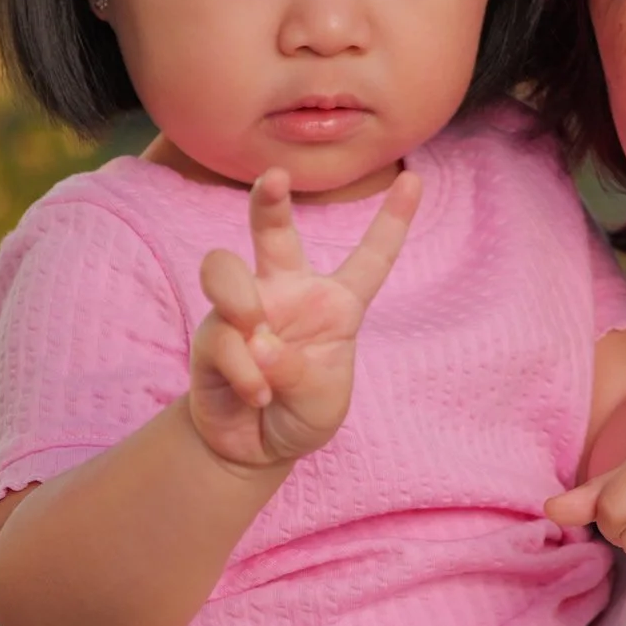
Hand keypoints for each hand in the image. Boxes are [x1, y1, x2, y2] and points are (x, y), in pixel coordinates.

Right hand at [190, 166, 418, 472]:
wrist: (254, 447)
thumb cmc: (300, 413)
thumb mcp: (324, 400)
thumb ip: (301, 371)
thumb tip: (257, 341)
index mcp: (334, 304)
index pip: (369, 259)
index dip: (392, 220)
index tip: (414, 179)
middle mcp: (287, 293)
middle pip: (274, 231)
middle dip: (270, 200)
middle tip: (276, 178)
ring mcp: (244, 310)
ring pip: (224, 269)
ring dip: (239, 301)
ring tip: (255, 336)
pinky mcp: (211, 337)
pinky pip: (223, 340)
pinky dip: (245, 373)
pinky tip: (258, 395)